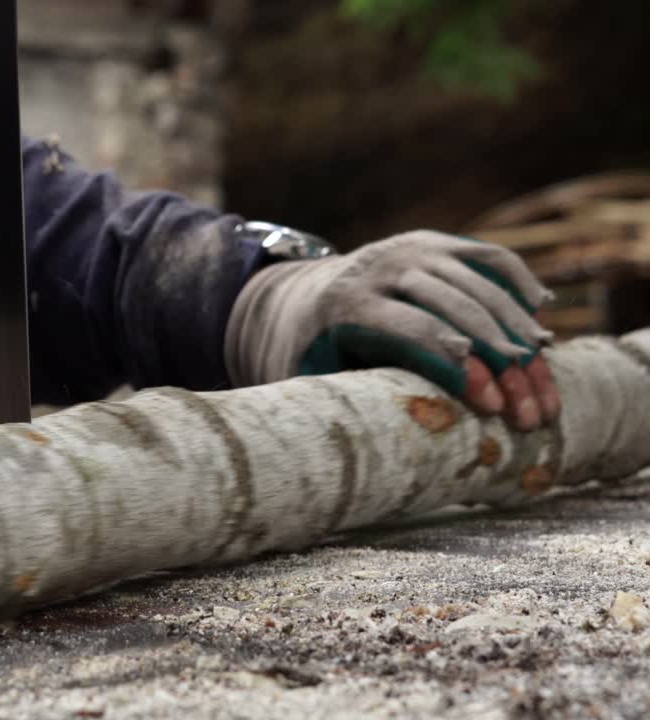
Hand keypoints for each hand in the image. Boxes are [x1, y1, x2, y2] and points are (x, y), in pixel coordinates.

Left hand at [224, 230, 559, 430]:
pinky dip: (520, 286)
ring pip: (483, 285)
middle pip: (461, 310)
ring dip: (521, 333)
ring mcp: (414, 249)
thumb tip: (374, 457)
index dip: (460, 370)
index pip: (418, 332)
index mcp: (350, 304)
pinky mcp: (437, 243)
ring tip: (543, 380)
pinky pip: (490, 259)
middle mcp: (386, 268)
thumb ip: (341, 402)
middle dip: (503, 362)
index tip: (494, 408)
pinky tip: (540, 322)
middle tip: (531, 411)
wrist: (300, 296)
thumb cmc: (309, 354)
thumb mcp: (309, 379)